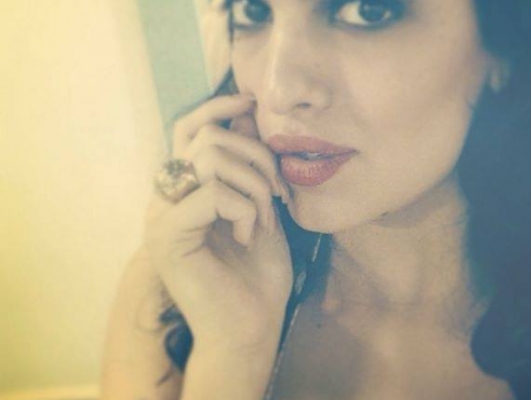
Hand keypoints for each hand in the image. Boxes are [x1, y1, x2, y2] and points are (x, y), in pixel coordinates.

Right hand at [144, 94, 292, 352]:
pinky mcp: (168, 236)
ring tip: (264, 219)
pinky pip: (212, 192)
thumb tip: (245, 113)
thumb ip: (248, 164)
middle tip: (276, 193)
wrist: (250, 327)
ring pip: (211, 158)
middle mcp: (166, 198)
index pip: (189, 128)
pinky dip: (244, 210)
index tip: (252, 104)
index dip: (218, 107)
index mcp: (185, 189)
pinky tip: (250, 236)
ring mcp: (162, 216)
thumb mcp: (260, 207)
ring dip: (254, 185)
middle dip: (257, 157)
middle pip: (207, 136)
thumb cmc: (257, 273)